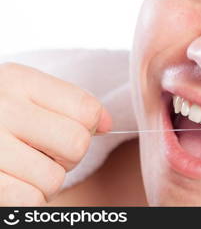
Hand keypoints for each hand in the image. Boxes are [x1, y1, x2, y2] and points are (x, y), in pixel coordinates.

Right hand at [0, 63, 110, 205]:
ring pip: (54, 178)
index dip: (89, 126)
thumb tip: (108, 124)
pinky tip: (10, 181)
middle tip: (44, 151)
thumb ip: (70, 104)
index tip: (67, 128)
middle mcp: (0, 108)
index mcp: (18, 81)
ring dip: (45, 180)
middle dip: (68, 155)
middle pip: (76, 144)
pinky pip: (29, 200)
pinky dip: (28, 198)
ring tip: (22, 165)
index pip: (86, 109)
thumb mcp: (27, 94)